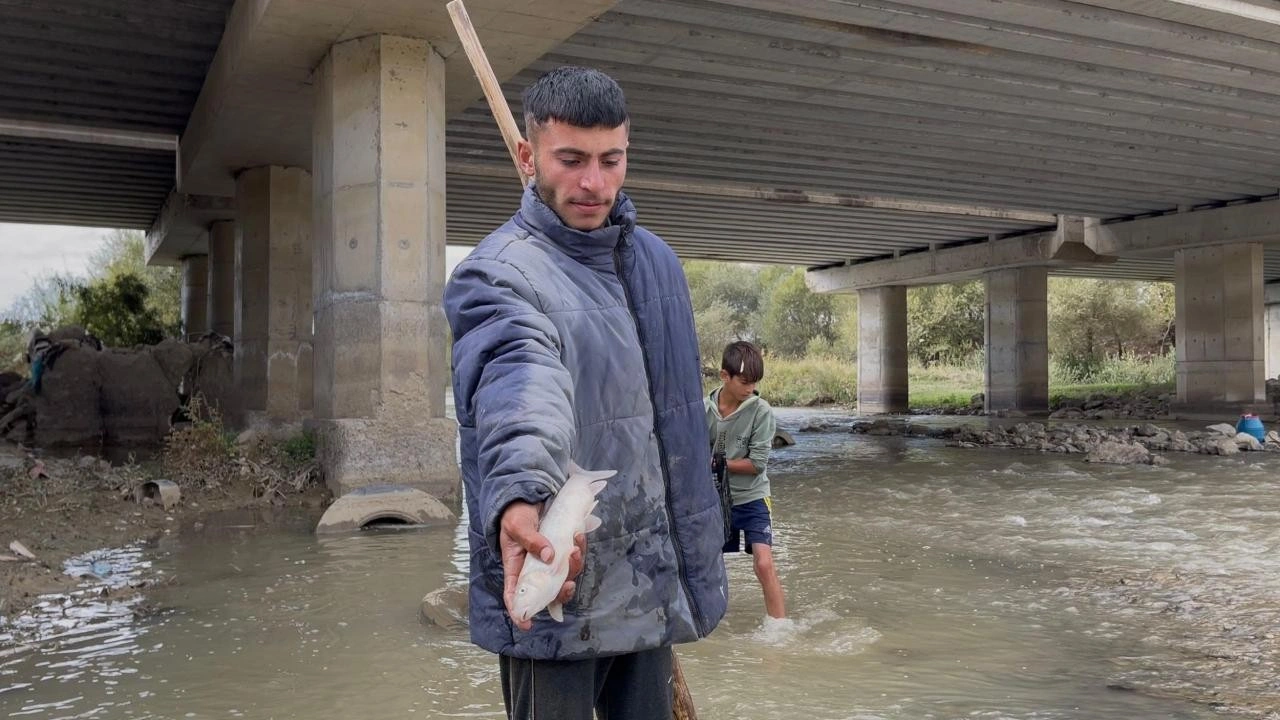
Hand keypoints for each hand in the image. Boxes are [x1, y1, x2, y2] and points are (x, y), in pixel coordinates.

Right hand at [499, 501, 587, 630]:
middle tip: (569, 582)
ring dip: (574, 567)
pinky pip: (572, 559)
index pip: (514, 596)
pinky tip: (579, 537)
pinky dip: (579, 551)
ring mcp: (549, 561)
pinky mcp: (561, 551)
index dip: (519, 613)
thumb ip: (531, 540)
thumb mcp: (517, 526)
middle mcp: (534, 570)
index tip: (526, 624)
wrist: (526, 499)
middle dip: (562, 591)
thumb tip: (549, 555)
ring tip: (576, 548)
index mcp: (516, 569)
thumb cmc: (515, 516)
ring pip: (564, 576)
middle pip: (548, 591)